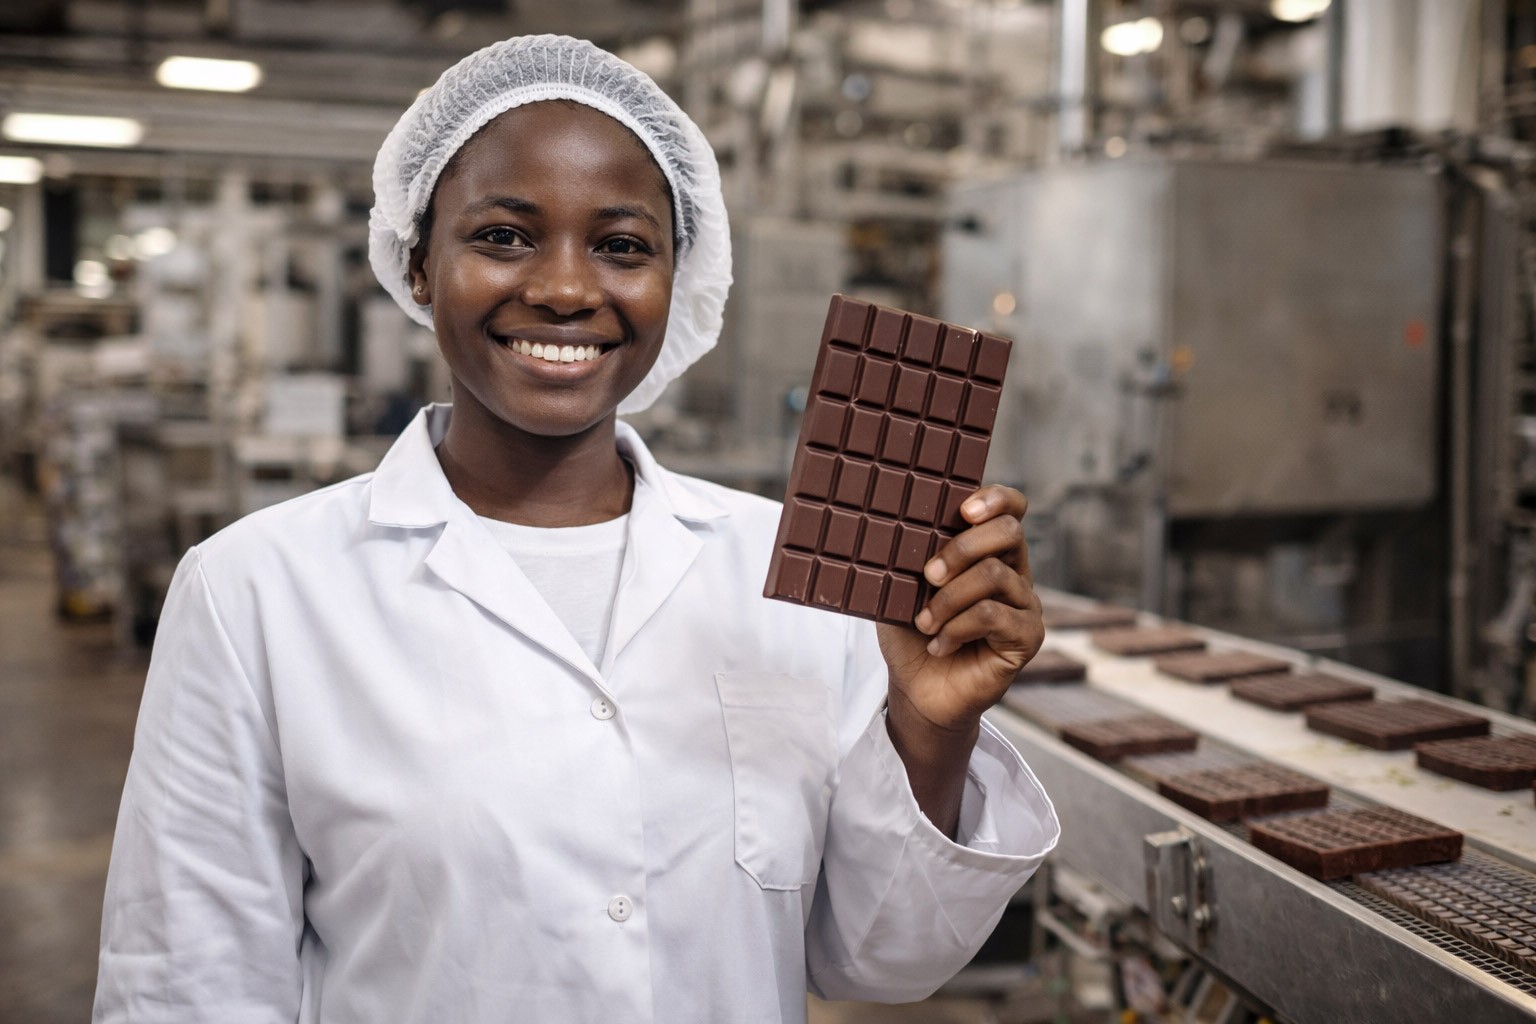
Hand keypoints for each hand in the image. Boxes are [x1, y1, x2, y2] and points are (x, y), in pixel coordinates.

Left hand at [876, 485, 1043, 833]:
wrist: (917, 692)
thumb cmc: (910, 636)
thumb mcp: (898, 587)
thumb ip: (904, 554)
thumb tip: (878, 518)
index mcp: (988, 552)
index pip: (1011, 508)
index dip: (995, 499)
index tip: (962, 510)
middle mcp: (1014, 573)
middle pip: (1009, 532)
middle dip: (961, 548)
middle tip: (928, 575)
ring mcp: (1024, 606)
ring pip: (994, 575)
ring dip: (948, 599)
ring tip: (924, 622)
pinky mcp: (1026, 638)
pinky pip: (993, 615)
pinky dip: (957, 627)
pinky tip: (940, 645)